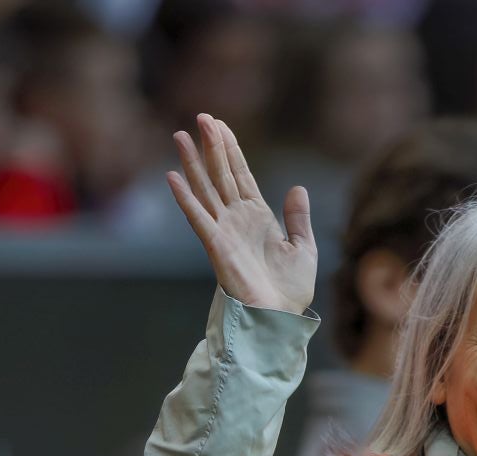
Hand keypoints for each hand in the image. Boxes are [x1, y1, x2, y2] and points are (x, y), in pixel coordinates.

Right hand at [167, 115, 315, 315]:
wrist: (281, 318)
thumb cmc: (291, 291)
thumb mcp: (304, 248)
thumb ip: (298, 219)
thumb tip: (297, 188)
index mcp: (258, 217)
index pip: (241, 175)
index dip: (231, 149)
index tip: (221, 124)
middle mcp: (237, 220)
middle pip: (221, 174)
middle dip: (212, 145)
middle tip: (202, 116)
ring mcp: (225, 231)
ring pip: (206, 189)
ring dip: (192, 163)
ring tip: (180, 136)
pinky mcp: (216, 246)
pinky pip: (197, 218)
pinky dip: (185, 198)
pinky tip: (172, 177)